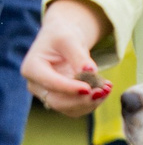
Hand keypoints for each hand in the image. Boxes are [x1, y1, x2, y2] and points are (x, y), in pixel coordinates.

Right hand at [25, 0, 111, 115]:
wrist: (62, 40)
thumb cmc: (62, 35)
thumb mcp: (69, 39)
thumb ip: (78, 56)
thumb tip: (90, 71)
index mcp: (32, 68)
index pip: (50, 83)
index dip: (69, 88)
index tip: (89, 88)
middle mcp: (36, 85)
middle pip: (57, 101)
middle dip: (81, 99)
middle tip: (104, 90)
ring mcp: (48, 94)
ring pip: (68, 108)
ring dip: (90, 102)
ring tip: (108, 88)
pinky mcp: (61, 98)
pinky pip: (76, 107)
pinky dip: (92, 102)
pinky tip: (105, 89)